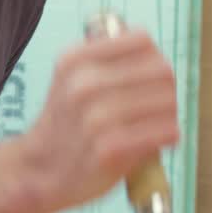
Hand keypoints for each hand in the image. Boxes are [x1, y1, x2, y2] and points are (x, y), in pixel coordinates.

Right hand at [22, 28, 178, 211]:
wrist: (41, 171)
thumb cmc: (67, 126)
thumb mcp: (71, 80)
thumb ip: (106, 61)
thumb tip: (155, 55)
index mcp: (75, 61)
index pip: (142, 41)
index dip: (155, 59)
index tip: (152, 79)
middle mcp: (84, 85)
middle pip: (161, 71)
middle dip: (168, 89)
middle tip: (163, 105)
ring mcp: (96, 118)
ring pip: (166, 102)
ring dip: (171, 114)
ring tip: (163, 124)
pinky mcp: (110, 149)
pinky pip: (162, 132)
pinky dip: (171, 135)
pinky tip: (165, 140)